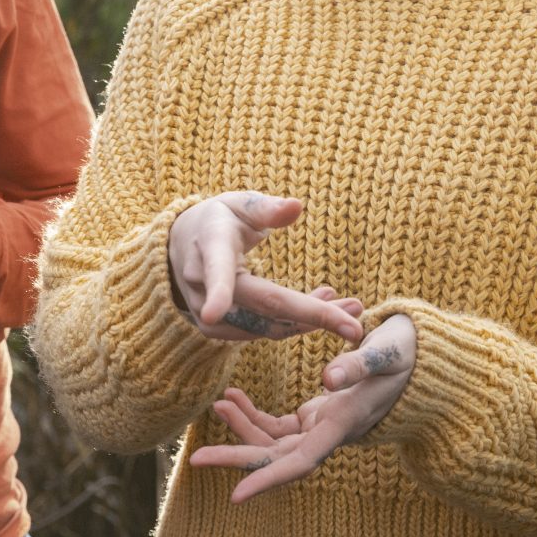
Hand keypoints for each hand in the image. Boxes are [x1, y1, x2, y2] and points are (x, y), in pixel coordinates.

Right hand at [165, 191, 364, 343]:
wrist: (182, 246)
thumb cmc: (219, 219)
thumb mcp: (239, 203)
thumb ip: (266, 208)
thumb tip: (296, 206)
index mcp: (210, 246)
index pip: (215, 270)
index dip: (217, 292)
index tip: (213, 312)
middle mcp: (203, 283)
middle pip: (261, 306)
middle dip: (310, 317)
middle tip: (354, 326)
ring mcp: (206, 312)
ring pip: (266, 327)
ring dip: (311, 322)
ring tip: (351, 308)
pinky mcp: (215, 330)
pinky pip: (262, 332)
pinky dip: (295, 325)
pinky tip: (323, 310)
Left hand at [186, 313, 416, 501]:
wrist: (419, 358)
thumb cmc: (407, 354)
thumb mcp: (386, 352)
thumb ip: (359, 364)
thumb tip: (327, 379)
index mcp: (342, 424)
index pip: (300, 462)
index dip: (268, 479)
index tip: (236, 496)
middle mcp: (329, 433)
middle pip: (276, 457)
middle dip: (237, 458)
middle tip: (195, 457)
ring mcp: (321, 427)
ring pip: (273, 441)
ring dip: (242, 428)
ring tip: (218, 403)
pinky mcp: (316, 416)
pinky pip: (277, 425)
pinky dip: (253, 414)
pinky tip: (233, 398)